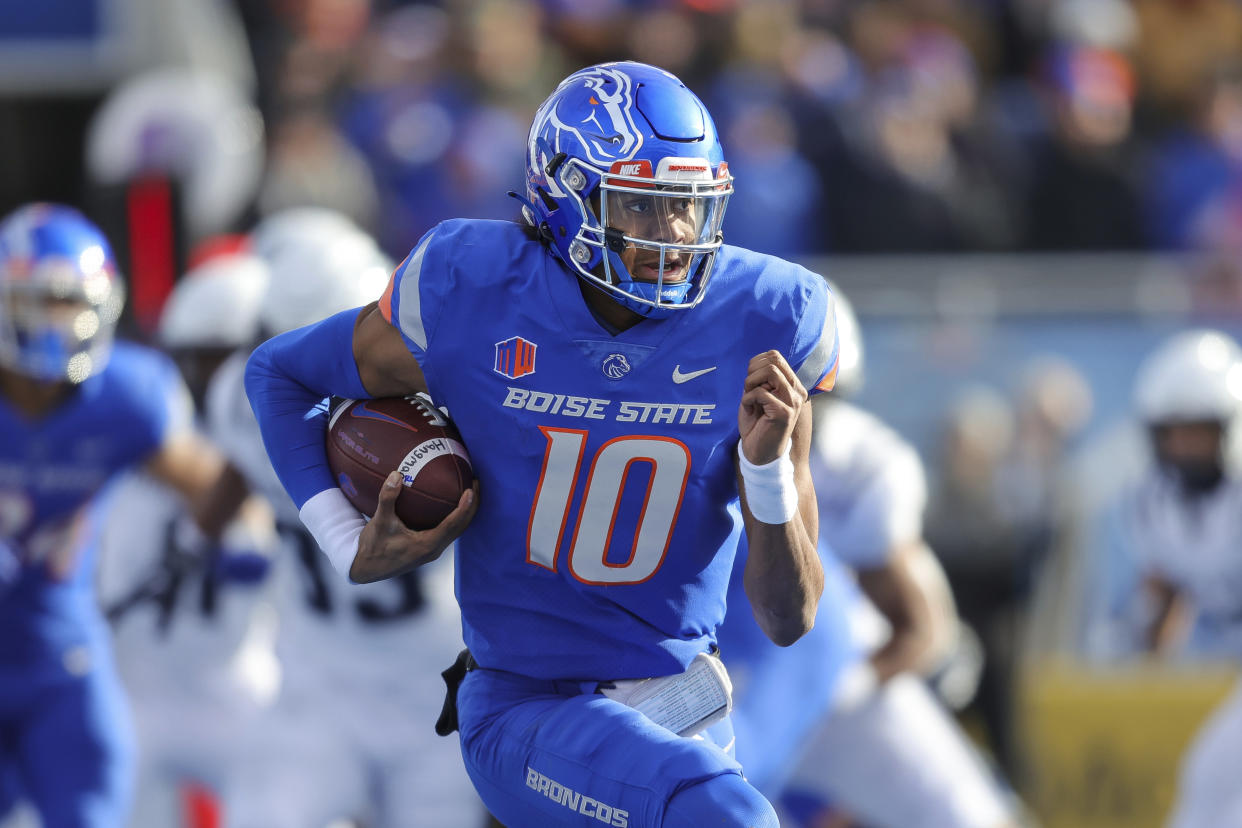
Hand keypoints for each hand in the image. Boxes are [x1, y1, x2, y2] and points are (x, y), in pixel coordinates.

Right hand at [352, 471, 479, 582]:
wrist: (367, 569)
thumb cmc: (373, 547)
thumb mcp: (378, 522)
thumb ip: (387, 498)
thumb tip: (396, 474)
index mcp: (427, 545)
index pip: (453, 524)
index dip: (465, 507)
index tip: (471, 489)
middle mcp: (434, 549)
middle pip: (462, 526)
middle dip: (473, 506)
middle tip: (476, 482)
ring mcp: (433, 550)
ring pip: (457, 529)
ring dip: (467, 511)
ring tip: (470, 489)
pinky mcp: (429, 549)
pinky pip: (449, 530)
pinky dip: (455, 516)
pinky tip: (450, 501)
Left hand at [737, 350, 806, 464]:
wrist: (759, 453)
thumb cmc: (757, 424)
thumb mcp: (758, 396)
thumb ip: (760, 379)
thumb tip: (757, 362)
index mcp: (792, 385)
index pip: (775, 356)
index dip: (756, 363)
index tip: (750, 382)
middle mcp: (797, 391)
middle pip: (773, 360)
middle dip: (752, 372)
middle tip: (748, 390)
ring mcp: (793, 402)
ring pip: (770, 371)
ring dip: (751, 383)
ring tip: (749, 398)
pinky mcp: (784, 413)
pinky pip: (761, 392)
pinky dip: (747, 399)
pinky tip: (750, 411)